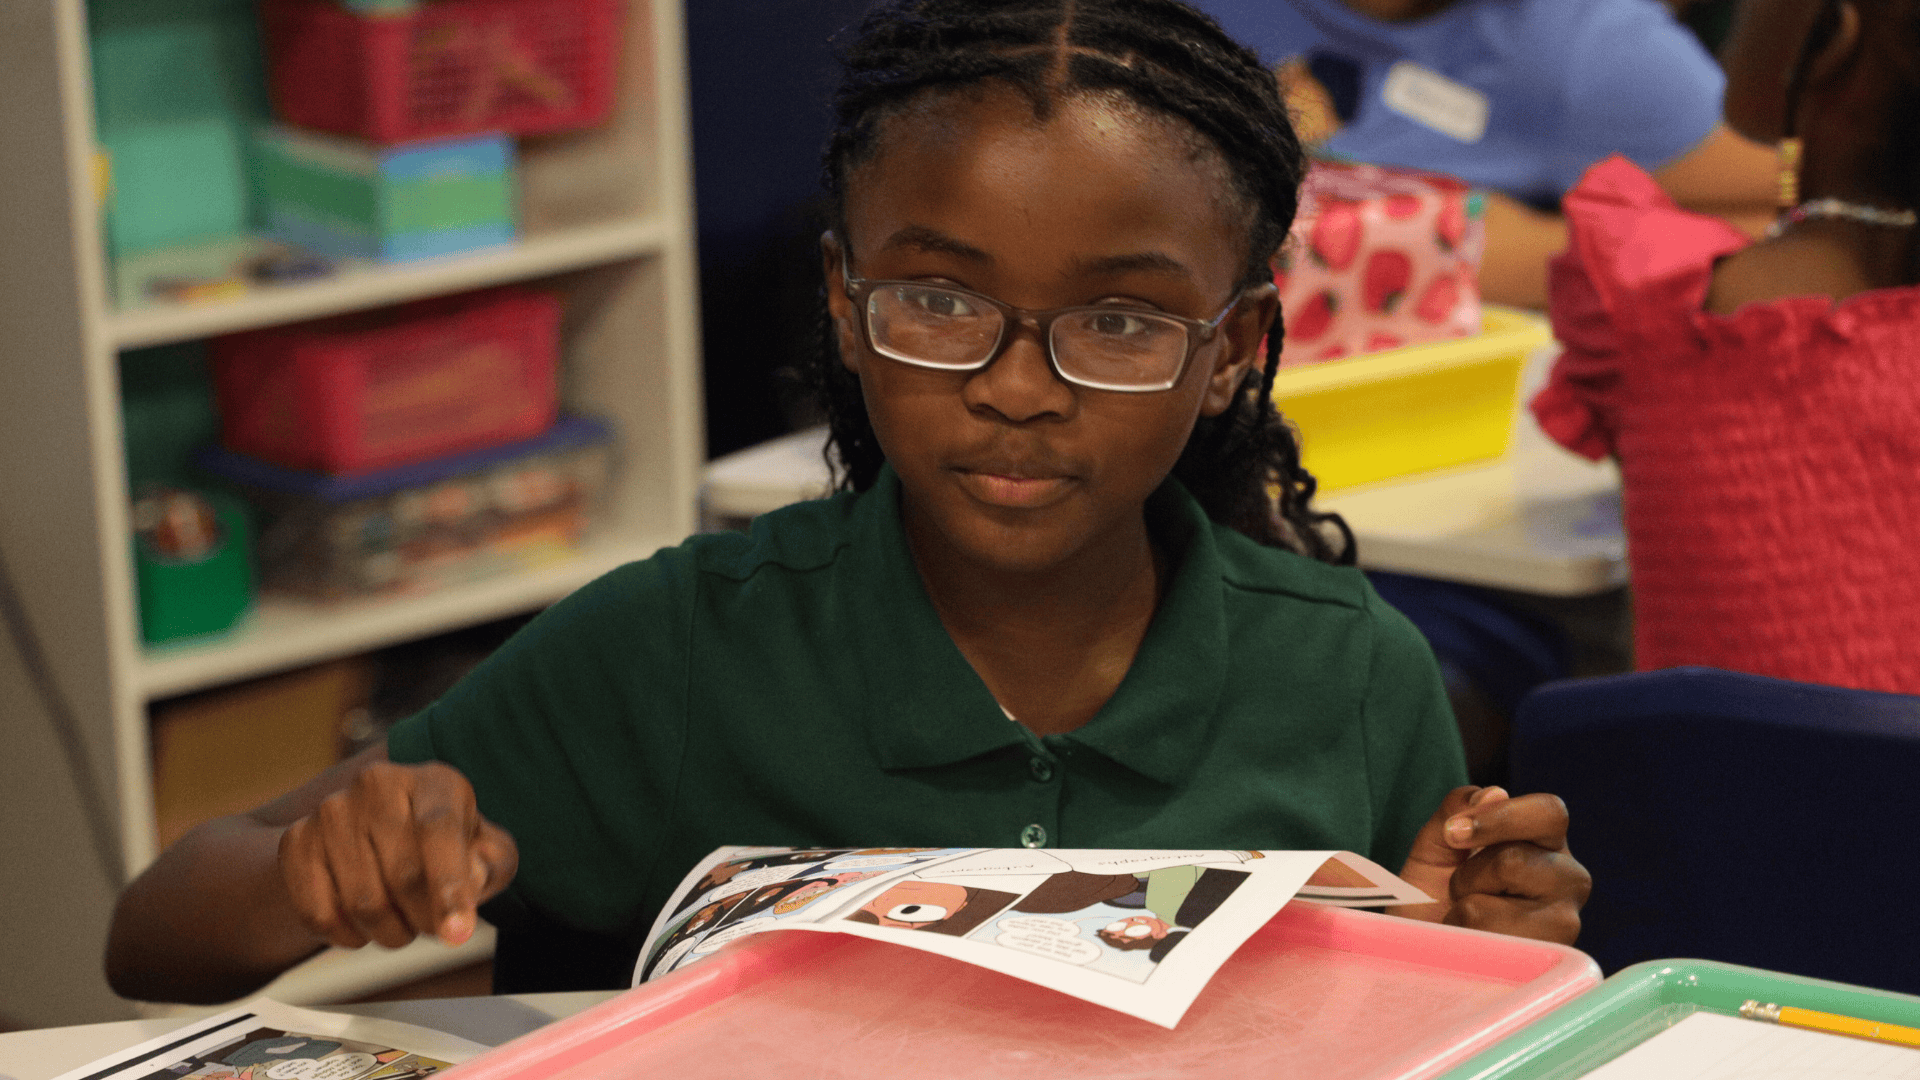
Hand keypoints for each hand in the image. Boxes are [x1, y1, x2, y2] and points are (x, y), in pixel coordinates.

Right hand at [278, 760, 517, 949]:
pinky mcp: (296, 842)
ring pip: (363, 903)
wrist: (370, 836)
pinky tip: (362, 926)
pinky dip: (347, 937)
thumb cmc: (444, 849)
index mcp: (434, 781)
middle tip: (431, 927)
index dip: (449, 886)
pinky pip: (319, 913)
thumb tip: (469, 882)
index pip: (439, 830)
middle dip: (425, 919)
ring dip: (390, 933)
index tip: (457, 935)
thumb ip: (493, 864)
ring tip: (401, 923)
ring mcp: (331, 810)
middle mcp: (379, 784)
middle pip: (404, 876)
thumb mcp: (485, 851)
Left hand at [1394, 785, 1589, 944]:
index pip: (1549, 812)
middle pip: (1514, 859)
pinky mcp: (1548, 959)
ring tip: (1469, 919)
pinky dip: (1464, 935)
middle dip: (1469, 874)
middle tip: (1461, 890)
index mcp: (1547, 843)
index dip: (1500, 817)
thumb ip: (1458, 808)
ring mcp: (1564, 923)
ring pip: (1496, 904)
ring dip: (1465, 907)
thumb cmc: (1433, 897)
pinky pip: (1489, 935)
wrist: (1420, 950)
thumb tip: (1495, 793)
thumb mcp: (1436, 844)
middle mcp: (1567, 879)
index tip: (1453, 833)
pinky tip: (1474, 944)